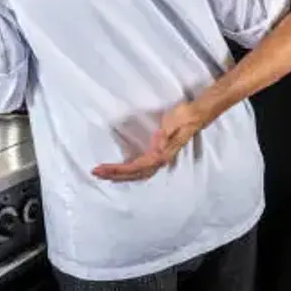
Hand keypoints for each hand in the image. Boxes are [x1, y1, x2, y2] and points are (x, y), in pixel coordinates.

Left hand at [92, 101, 208, 181]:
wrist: (195, 114)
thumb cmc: (182, 116)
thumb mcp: (172, 123)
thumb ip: (164, 136)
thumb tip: (155, 148)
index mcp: (160, 155)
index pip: (135, 167)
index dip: (119, 170)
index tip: (103, 168)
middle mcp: (159, 160)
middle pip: (134, 174)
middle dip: (114, 175)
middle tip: (96, 173)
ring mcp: (159, 159)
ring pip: (137, 174)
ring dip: (120, 176)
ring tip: (104, 174)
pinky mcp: (158, 155)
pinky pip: (140, 169)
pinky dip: (129, 173)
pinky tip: (121, 171)